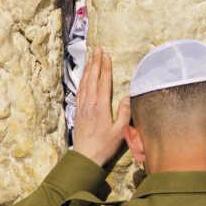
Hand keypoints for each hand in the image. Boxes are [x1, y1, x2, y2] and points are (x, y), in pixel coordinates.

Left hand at [70, 47, 130, 167]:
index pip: (103, 82)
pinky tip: (84, 76)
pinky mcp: (78, 111)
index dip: (105, 67)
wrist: (85, 156)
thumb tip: (127, 98)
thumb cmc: (104, 146)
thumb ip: (124, 114)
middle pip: (92, 78)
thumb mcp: (119, 132)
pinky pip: (80, 91)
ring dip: (88, 69)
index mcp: (100, 107)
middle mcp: (89, 104)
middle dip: (95, 62)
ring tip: (90, 57)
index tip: (106, 54)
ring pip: (84, 83)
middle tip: (96, 48)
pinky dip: (82, 80)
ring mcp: (82, 107)